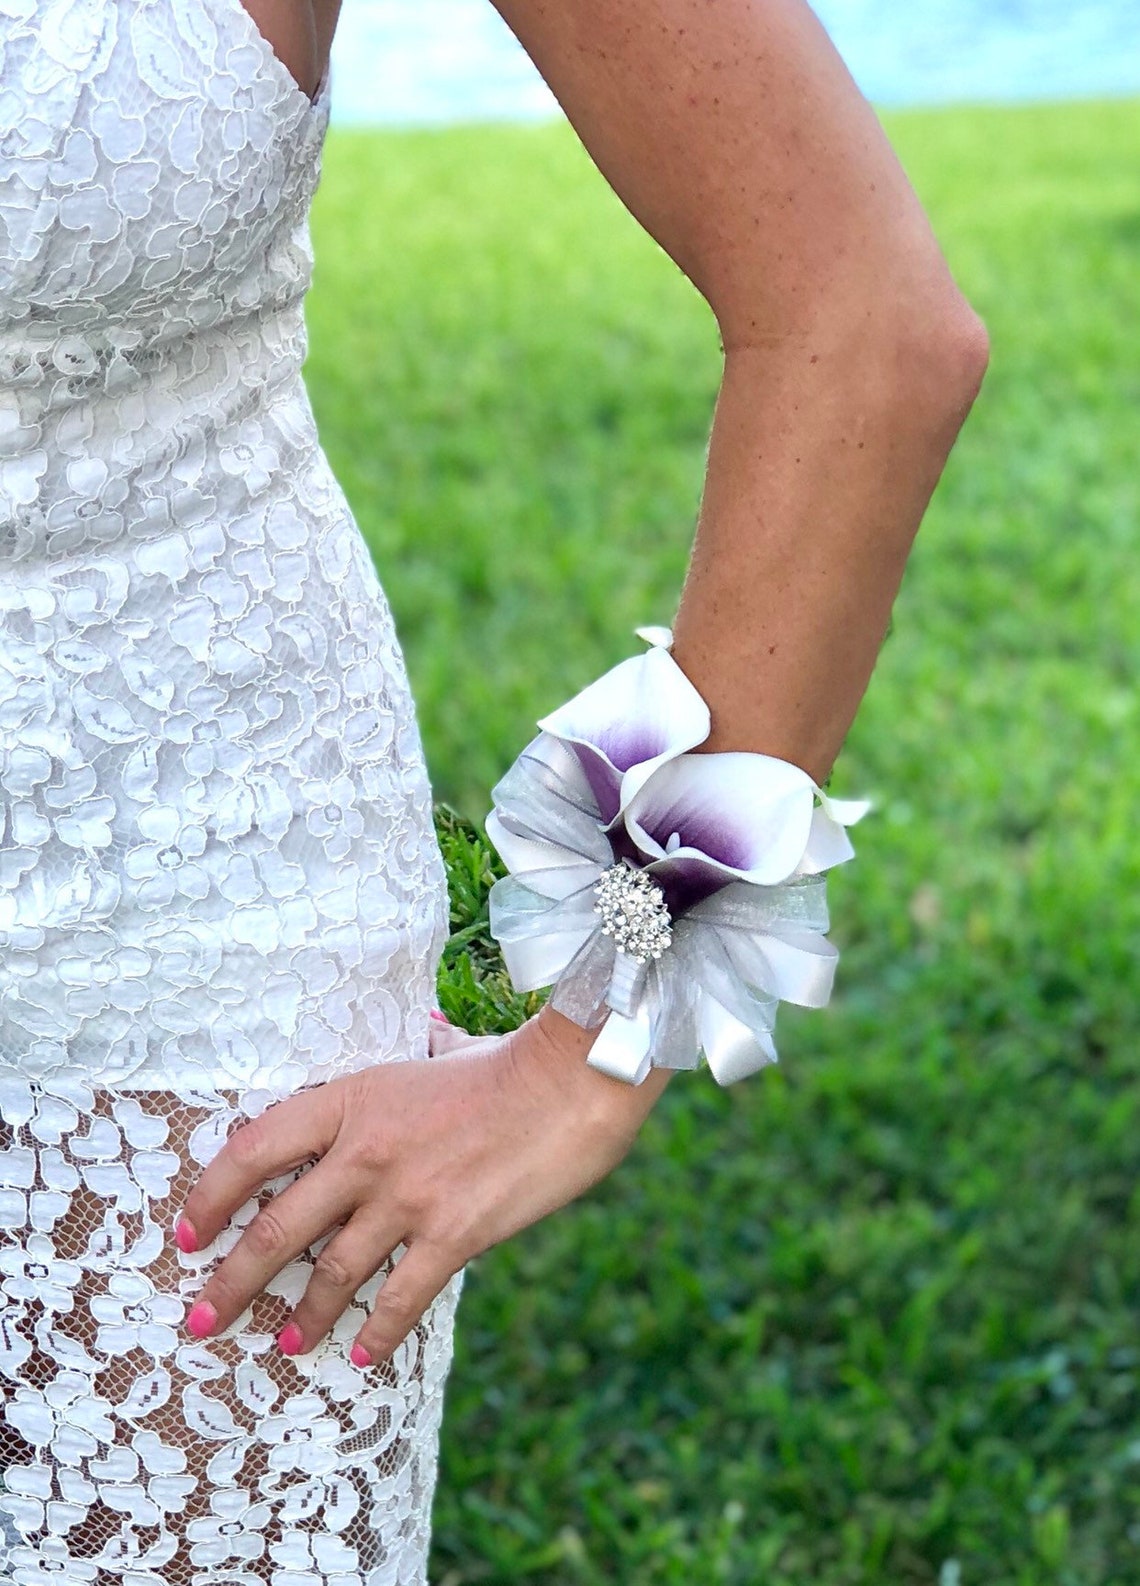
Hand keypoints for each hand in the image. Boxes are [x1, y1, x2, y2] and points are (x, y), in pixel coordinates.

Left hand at [175, 1004, 671, 1365]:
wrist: (571, 1083)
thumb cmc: (509, 1064)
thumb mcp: (438, 1054)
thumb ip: (413, 1063)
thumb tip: (428, 1039)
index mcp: (350, 1099)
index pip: (252, 1150)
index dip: (210, 1197)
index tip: (188, 1234)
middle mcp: (365, 1152)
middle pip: (275, 1228)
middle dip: (231, 1283)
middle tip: (201, 1320)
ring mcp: (406, 1197)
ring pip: (330, 1273)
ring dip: (301, 1317)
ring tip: (283, 1344)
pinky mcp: (452, 1234)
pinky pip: (399, 1299)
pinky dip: (375, 1333)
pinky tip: (359, 1358)